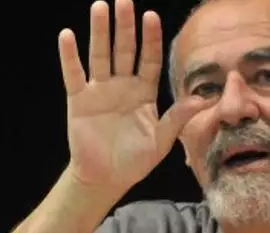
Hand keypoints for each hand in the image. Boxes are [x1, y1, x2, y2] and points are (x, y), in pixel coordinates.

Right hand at [58, 0, 210, 190]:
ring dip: (99, 32)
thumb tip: (201, 99)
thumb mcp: (161, 141)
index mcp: (144, 92)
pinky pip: (74, 74)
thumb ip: (178, 118)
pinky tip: (68, 36)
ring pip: (100, 55)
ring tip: (100, 7)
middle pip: (124, 50)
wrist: (106, 178)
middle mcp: (122, 86)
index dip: (150, 38)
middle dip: (125, 26)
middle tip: (124, 1)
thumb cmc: (135, 161)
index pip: (149, 59)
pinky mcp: (79, 100)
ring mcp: (99, 91)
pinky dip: (70, 56)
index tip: (151, 16)